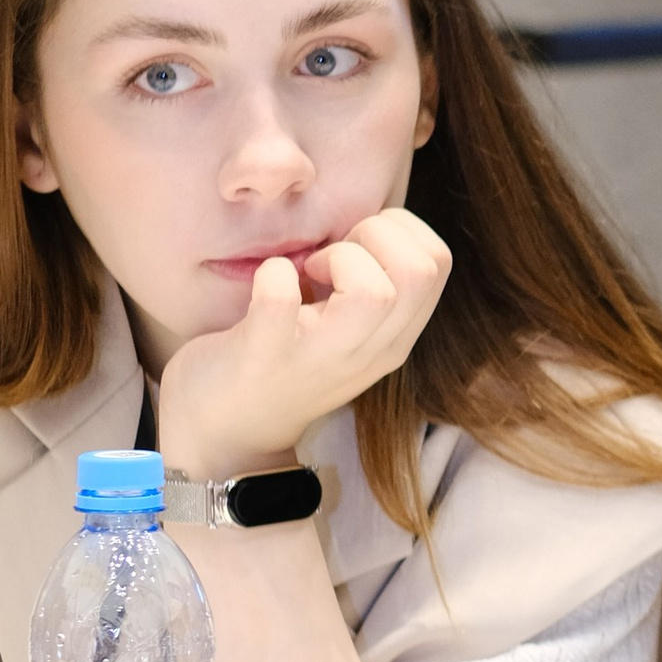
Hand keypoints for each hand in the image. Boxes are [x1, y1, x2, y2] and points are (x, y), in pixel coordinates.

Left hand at [158, 209, 451, 475]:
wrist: (223, 435)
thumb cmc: (281, 365)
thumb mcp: (347, 334)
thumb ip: (369, 288)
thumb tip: (363, 226)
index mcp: (393, 339)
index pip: (438, 261)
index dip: (398, 233)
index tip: (356, 249)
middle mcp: (369, 352)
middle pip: (422, 269)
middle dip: (377, 235)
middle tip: (333, 258)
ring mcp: (320, 357)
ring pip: (376, 291)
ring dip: (338, 258)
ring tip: (307, 274)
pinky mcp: (266, 355)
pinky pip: (281, 297)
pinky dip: (272, 275)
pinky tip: (266, 284)